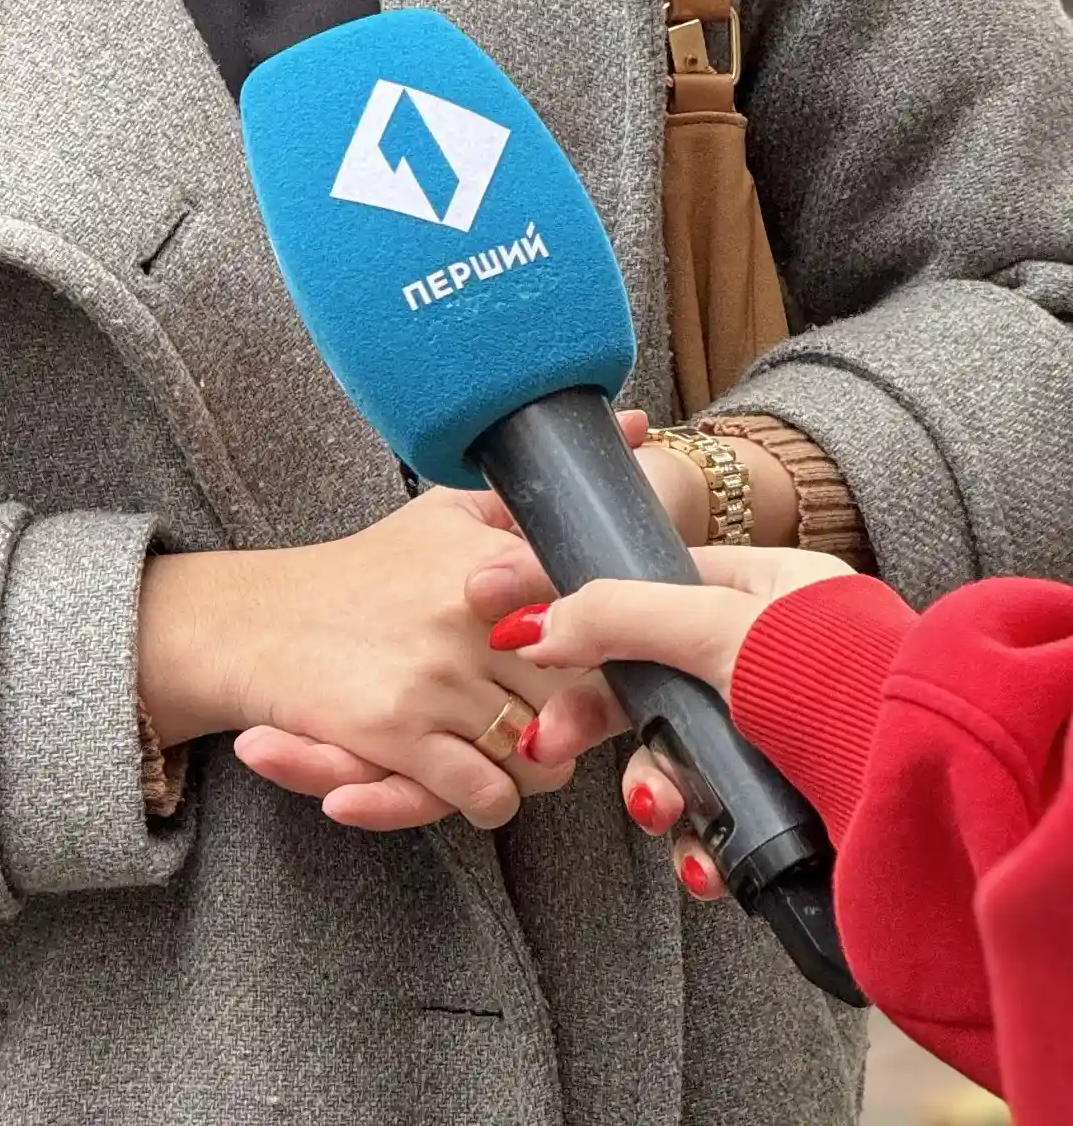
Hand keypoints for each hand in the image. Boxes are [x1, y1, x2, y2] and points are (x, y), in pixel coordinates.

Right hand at [230, 410, 711, 830]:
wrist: (257, 621)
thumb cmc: (364, 571)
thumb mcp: (443, 515)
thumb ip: (532, 494)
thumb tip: (637, 425)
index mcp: (486, 558)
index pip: (593, 611)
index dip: (613, 643)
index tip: (607, 654)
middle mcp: (465, 614)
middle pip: (579, 694)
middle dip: (582, 715)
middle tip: (563, 714)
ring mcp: (433, 677)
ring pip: (542, 755)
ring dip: (538, 763)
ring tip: (519, 746)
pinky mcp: (399, 734)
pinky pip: (489, 793)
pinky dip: (492, 796)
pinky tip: (477, 775)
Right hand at [471, 539, 854, 896]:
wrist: (929, 797)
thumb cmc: (842, 686)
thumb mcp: (721, 629)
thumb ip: (620, 617)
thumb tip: (532, 626)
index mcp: (771, 593)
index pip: (653, 588)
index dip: (584, 614)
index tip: (520, 637)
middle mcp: (775, 662)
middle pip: (653, 684)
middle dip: (599, 719)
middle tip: (547, 744)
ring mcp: (781, 739)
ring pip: (678, 760)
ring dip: (654, 790)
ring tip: (660, 811)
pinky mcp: (789, 810)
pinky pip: (716, 824)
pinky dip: (699, 846)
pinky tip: (703, 861)